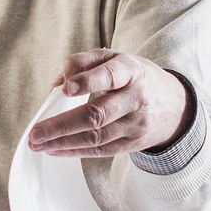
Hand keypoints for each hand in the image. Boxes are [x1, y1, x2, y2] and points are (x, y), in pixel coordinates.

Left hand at [26, 50, 192, 158]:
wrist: (175, 105)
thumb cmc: (134, 77)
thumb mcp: (115, 58)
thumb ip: (84, 63)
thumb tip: (57, 84)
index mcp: (131, 70)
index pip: (111, 75)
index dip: (88, 81)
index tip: (66, 89)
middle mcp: (136, 98)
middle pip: (98, 114)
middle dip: (62, 125)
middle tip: (35, 132)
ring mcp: (136, 124)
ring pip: (96, 137)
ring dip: (63, 142)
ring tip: (37, 144)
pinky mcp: (133, 143)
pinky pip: (101, 150)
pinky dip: (74, 151)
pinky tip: (54, 150)